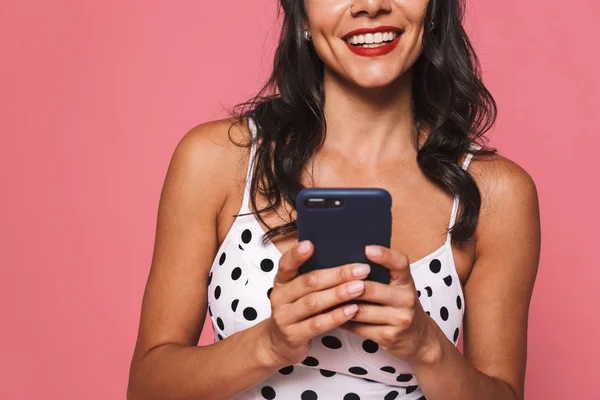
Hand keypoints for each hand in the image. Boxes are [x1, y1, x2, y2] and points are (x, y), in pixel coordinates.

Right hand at [258, 240, 370, 366]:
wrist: (278, 344)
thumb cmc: (295, 311)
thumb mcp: (296, 291)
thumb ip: (311, 277)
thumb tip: (342, 257)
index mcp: (281, 281)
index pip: (285, 264)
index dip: (296, 255)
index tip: (310, 244)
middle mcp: (280, 297)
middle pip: (309, 282)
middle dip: (337, 275)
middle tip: (360, 269)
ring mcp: (285, 317)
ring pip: (314, 303)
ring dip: (339, 294)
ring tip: (360, 287)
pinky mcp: (294, 335)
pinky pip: (318, 324)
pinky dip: (336, 316)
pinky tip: (352, 310)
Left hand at [339, 245, 439, 364]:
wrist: (421, 339)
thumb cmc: (401, 307)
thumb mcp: (399, 288)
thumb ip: (383, 275)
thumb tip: (349, 263)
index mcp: (406, 282)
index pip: (400, 264)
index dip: (385, 255)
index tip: (367, 249)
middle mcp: (406, 299)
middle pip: (371, 289)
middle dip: (347, 286)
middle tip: (327, 280)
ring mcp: (399, 319)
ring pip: (361, 310)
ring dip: (340, 306)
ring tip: (324, 299)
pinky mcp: (389, 336)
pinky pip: (360, 328)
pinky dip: (344, 321)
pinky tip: (333, 316)